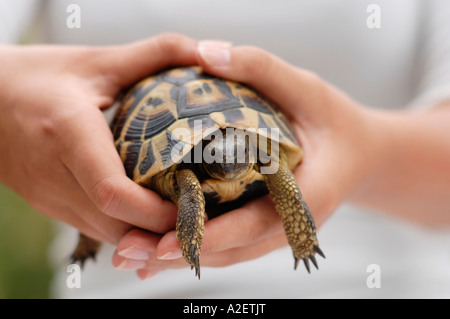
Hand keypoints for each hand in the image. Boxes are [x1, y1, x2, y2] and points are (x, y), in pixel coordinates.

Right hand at [0, 34, 197, 244]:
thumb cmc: (40, 76)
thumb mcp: (99, 60)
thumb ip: (157, 53)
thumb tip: (209, 53)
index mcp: (67, 132)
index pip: (112, 192)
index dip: (155, 211)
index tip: (192, 203)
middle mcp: (54, 173)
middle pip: (115, 225)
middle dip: (161, 231)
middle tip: (200, 215)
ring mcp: (48, 195)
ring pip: (106, 235)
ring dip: (146, 235)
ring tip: (182, 217)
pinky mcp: (48, 204)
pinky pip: (94, 229)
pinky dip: (127, 228)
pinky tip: (149, 215)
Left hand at [113, 41, 381, 278]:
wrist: (356, 152)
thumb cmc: (333, 120)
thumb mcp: (307, 88)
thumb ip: (262, 70)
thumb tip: (206, 53)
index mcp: (310, 195)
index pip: (257, 222)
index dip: (213, 234)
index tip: (166, 239)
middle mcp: (291, 223)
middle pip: (233, 250)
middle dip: (182, 253)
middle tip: (130, 252)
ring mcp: (277, 230)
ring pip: (226, 254)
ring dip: (181, 256)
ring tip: (132, 255)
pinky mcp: (264, 227)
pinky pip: (228, 245)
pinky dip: (194, 248)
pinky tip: (157, 249)